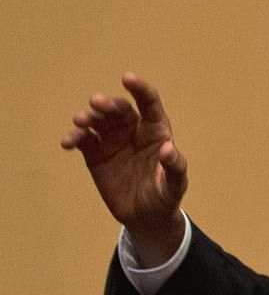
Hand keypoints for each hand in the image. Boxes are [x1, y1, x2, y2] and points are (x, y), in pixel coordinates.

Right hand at [61, 73, 188, 264]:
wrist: (144, 216)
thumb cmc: (164, 195)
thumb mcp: (174, 185)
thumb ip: (175, 167)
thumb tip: (169, 149)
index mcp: (156, 131)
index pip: (149, 104)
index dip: (140, 90)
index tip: (127, 78)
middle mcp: (133, 130)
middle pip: (119, 110)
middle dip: (108, 104)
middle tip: (96, 102)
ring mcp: (112, 140)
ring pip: (98, 121)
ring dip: (88, 118)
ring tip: (80, 121)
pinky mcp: (95, 153)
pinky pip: (83, 140)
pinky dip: (74, 138)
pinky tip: (67, 142)